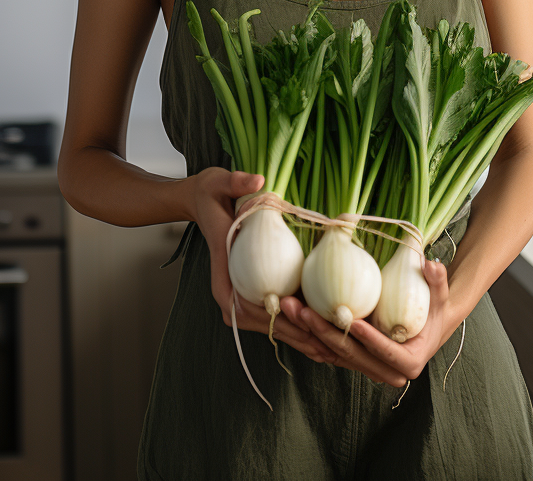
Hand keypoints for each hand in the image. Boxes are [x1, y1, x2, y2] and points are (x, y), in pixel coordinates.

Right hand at [190, 167, 336, 364]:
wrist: (201, 201)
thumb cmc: (211, 194)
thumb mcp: (221, 183)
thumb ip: (237, 182)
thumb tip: (259, 180)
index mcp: (222, 275)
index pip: (250, 307)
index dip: (279, 319)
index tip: (307, 326)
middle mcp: (229, 293)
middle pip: (265, 323)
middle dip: (297, 336)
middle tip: (330, 348)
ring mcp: (239, 296)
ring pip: (271, 325)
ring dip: (300, 338)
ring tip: (331, 351)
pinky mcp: (250, 293)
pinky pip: (274, 315)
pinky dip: (296, 327)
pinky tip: (321, 335)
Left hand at [283, 258, 457, 387]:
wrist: (426, 326)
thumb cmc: (434, 309)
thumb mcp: (440, 296)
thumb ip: (438, 281)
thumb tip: (432, 264)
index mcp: (408, 362)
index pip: (385, 352)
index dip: (369, 339)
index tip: (352, 321)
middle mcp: (385, 372)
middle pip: (350, 354)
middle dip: (324, 333)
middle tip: (303, 310)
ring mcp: (365, 367)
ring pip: (332, 353)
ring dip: (308, 332)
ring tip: (289, 308)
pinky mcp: (350, 359)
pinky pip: (326, 349)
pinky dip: (308, 334)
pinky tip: (291, 315)